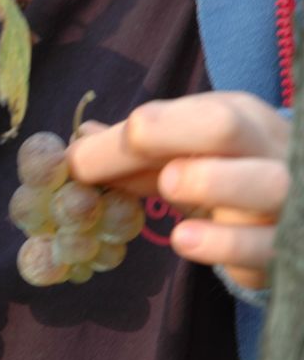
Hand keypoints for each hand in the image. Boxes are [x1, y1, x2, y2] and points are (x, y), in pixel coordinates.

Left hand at [67, 91, 289, 289]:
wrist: (293, 216)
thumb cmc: (225, 177)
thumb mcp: (184, 156)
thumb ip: (135, 152)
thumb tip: (79, 139)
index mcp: (239, 116)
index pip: (186, 110)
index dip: (130, 134)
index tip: (77, 161)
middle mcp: (269, 149)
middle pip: (225, 126)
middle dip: (162, 135)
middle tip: (110, 158)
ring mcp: (286, 199)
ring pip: (262, 183)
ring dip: (209, 182)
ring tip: (169, 184)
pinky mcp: (287, 249)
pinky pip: (261, 245)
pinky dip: (221, 242)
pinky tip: (183, 239)